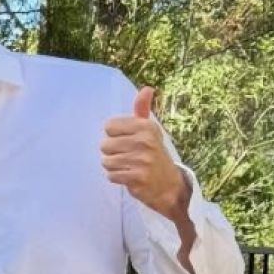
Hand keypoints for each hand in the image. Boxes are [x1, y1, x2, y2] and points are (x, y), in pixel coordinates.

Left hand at [100, 87, 188, 217]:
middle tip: (129, 157)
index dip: (113, 135)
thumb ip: (142, 110)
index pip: (108, 126)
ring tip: (129, 166)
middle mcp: (145, 140)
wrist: (169, 185)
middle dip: (112, 153)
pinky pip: (111, 175)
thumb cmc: (153, 154)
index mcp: (146, 126)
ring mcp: (142, 159)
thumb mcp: (149, 130)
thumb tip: (147, 88)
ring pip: (106, 161)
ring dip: (114, 166)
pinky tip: (129, 176)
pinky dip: (116, 177)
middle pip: (104, 145)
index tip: (128, 141)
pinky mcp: (137, 177)